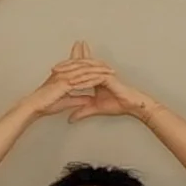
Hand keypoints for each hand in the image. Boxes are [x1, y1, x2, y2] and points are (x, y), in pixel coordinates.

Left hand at [32, 42, 155, 122]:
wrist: (131, 105)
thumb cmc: (117, 104)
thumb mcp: (94, 109)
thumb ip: (81, 111)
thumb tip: (70, 118)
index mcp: (94, 76)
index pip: (77, 70)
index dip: (65, 71)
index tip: (53, 74)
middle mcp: (98, 73)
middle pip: (79, 67)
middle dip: (66, 67)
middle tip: (54, 68)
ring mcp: (103, 74)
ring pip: (85, 71)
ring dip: (73, 72)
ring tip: (61, 74)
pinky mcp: (108, 78)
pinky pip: (94, 79)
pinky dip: (84, 81)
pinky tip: (75, 83)